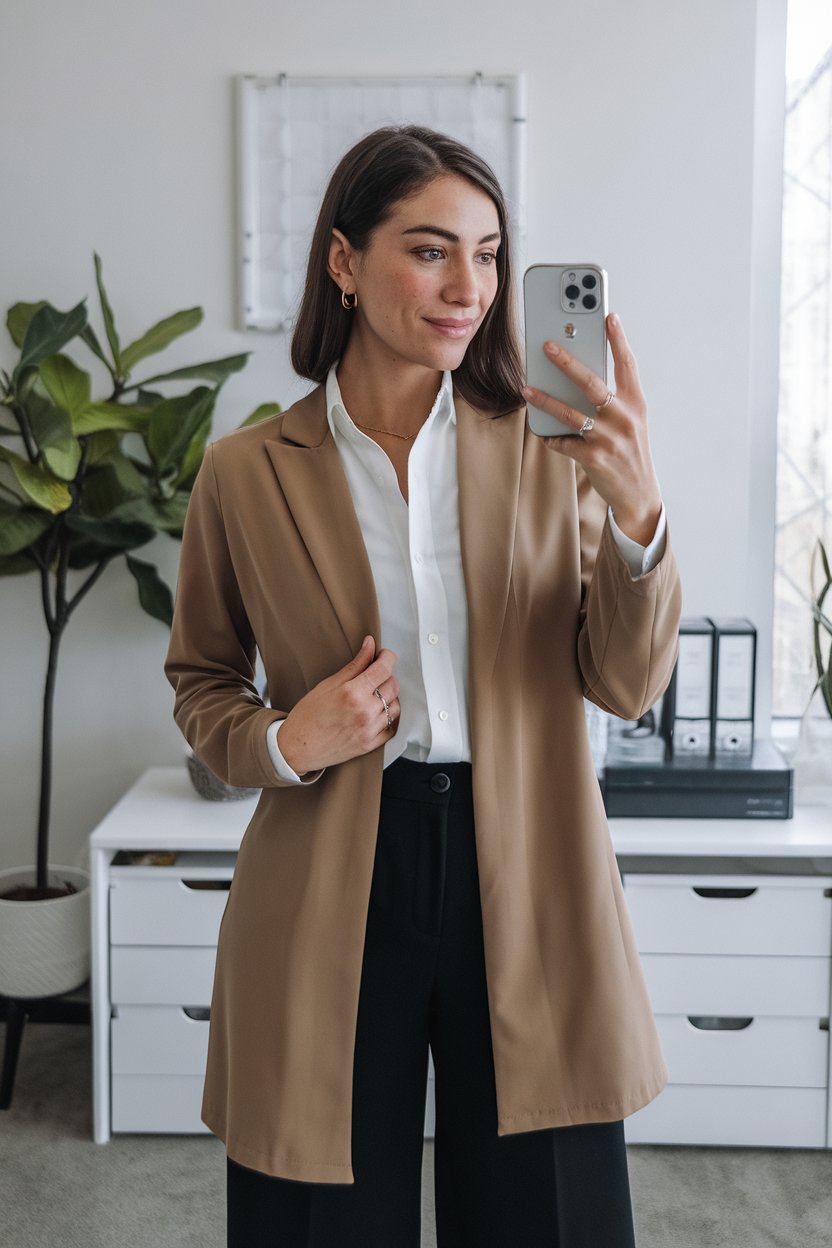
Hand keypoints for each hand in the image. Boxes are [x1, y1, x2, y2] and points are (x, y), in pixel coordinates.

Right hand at [278, 636, 399, 774]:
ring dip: (390, 697)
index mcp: (352, 693)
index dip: (388, 657)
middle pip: (393, 686)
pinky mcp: (371, 744)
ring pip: (396, 706)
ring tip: (375, 696)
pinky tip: (379, 713)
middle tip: (375, 676)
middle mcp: (364, 711)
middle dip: (386, 676)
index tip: (385, 655)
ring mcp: (369, 730)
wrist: (297, 747)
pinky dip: (389, 717)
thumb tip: (369, 645)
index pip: (384, 669)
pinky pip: (392, 727)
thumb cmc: (307, 715)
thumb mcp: (328, 684)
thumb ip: (354, 665)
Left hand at [522, 313, 661, 545]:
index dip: (618, 339)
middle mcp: (624, 418)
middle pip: (592, 383)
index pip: (628, 365)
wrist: (639, 495)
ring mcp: (609, 439)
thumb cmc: (630, 451)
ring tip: (526, 389)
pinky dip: (550, 437)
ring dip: (545, 399)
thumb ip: (612, 400)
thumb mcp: (631, 422)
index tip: (608, 316)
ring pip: (570, 413)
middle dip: (567, 362)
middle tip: (547, 345)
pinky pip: (564, 443)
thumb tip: (578, 377)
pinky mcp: (594, 458)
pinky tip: (541, 432)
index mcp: (636, 404)